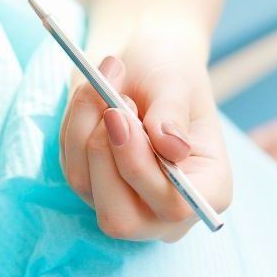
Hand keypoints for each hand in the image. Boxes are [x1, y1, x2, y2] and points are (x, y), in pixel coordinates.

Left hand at [58, 32, 232, 241]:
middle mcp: (165, 208)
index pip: (173, 207)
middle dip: (103, 155)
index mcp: (207, 189)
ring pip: (84, 184)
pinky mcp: (90, 184)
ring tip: (107, 82)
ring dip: (84, 126)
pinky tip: (94, 96)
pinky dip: (74, 123)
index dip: (139, 166)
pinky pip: (68, 162)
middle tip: (110, 102)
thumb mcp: (176, 81)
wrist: (141, 58)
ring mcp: (124, 200)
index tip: (118, 114)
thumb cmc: (168, 70)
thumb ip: (172, 114)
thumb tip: (171, 149)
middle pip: (120, 219)